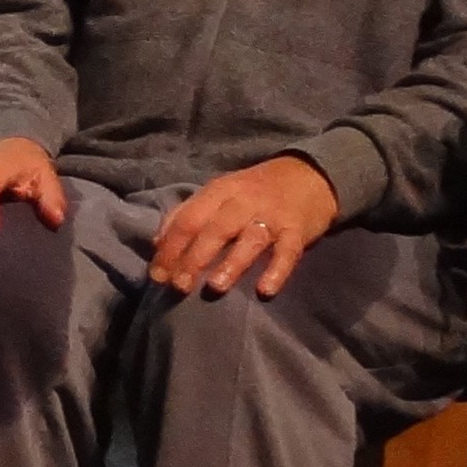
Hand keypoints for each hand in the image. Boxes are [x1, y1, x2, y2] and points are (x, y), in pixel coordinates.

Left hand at [150, 154, 341, 297]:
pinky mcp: (298, 230)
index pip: (188, 219)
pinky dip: (277, 271)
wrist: (310, 175)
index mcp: (218, 191)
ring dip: (231, 263)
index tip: (157, 275)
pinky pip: (288, 252)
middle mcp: (243, 202)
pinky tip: (265, 291)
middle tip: (180, 286)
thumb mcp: (219, 194)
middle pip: (215, 229)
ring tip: (216, 287)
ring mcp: (271, 216)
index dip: (170, 247)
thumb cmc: (255, 191)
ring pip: (250, 239)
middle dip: (194, 258)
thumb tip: (157, 243)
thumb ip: (188, 214)